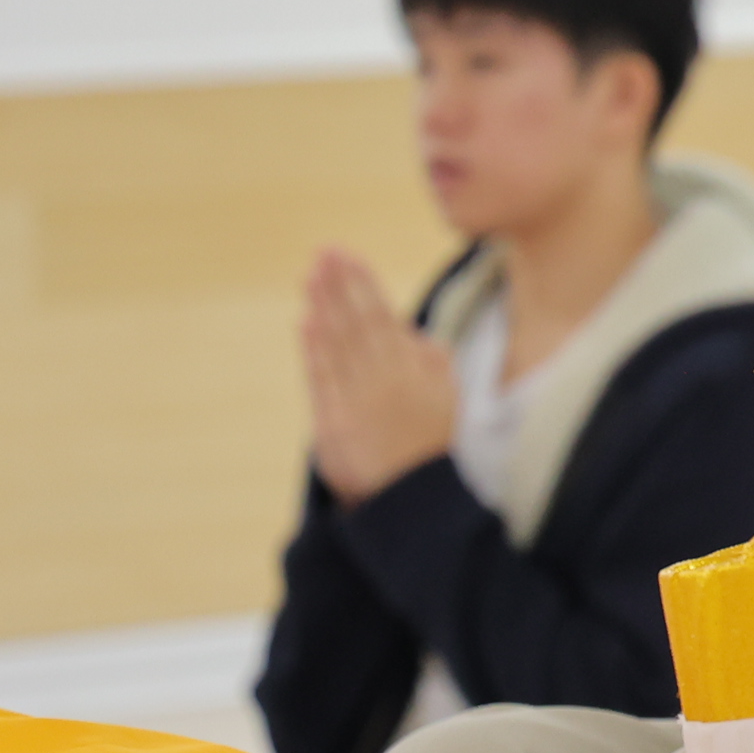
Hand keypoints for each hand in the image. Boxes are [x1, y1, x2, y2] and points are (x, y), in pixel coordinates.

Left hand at [300, 249, 456, 503]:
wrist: (416, 500)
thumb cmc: (433, 445)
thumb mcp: (448, 397)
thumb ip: (430, 361)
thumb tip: (407, 330)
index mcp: (414, 371)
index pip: (383, 317)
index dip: (363, 285)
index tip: (348, 255)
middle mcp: (383, 381)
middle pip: (356, 324)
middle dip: (339, 285)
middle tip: (325, 252)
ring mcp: (355, 403)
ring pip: (337, 346)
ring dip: (323, 307)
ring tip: (310, 276)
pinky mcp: (333, 425)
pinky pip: (322, 379)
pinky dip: (312, 350)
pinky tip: (306, 323)